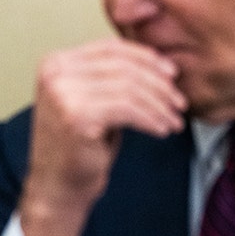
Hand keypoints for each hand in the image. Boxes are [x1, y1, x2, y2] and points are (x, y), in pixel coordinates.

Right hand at [18, 38, 184, 235]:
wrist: (57, 187)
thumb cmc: (80, 144)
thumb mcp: (95, 99)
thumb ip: (114, 75)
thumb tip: (161, 62)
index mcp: (56, 62)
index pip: (112, 48)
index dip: (147, 59)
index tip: (172, 74)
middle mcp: (55, 73)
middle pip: (124, 67)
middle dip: (159, 85)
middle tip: (179, 102)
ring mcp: (63, 94)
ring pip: (130, 89)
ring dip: (160, 106)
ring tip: (174, 120)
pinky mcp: (76, 116)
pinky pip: (129, 109)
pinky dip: (152, 119)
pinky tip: (163, 130)